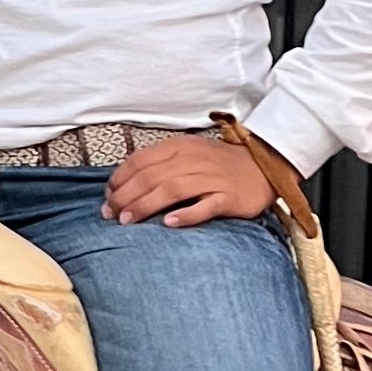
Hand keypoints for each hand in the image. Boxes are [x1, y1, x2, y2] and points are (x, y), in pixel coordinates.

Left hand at [104, 133, 275, 227]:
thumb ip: (159, 165)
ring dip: (146, 205)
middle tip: (110, 214)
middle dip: (126, 196)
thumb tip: (124, 185)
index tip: (107, 197)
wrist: (264, 166)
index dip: (120, 179)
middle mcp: (194, 159)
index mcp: (181, 146)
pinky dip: (187, 214)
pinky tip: (169, 224)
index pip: (142, 160)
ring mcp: (212, 178)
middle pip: (152, 177)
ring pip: (173, 190)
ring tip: (128, 221)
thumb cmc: (218, 165)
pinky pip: (206, 205)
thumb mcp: (188, 154)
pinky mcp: (229, 197)